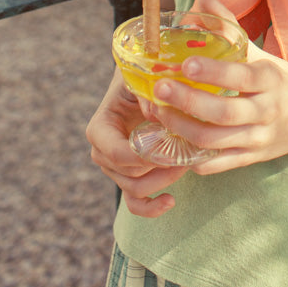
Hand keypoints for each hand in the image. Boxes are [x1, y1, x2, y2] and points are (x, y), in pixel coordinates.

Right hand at [85, 69, 189, 215]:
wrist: (148, 82)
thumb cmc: (145, 78)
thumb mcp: (143, 78)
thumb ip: (147, 93)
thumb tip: (155, 113)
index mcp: (100, 128)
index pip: (117, 153)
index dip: (145, 157)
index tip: (172, 148)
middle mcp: (102, 151)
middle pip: (128, 174)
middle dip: (160, 168)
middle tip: (187, 153)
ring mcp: (115, 168)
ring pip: (135, 190)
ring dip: (162, 182)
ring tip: (185, 164)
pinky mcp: (129, 177)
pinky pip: (135, 203)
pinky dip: (151, 208)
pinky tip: (170, 201)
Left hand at [149, 0, 287, 173]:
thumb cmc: (280, 80)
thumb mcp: (260, 52)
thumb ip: (229, 26)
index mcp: (269, 79)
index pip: (240, 76)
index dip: (213, 72)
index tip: (185, 64)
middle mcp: (266, 111)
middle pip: (223, 113)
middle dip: (188, 102)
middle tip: (159, 88)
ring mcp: (258, 139)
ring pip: (216, 141)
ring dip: (182, 129)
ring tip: (158, 113)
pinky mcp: (251, 159)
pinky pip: (218, 164)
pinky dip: (193, 158)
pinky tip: (172, 142)